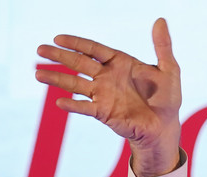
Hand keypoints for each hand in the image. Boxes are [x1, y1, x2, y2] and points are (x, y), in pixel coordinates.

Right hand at [35, 18, 181, 176]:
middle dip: (59, 56)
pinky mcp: (104, 113)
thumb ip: (163, 46)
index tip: (58, 38)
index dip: (77, 43)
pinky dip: (73, 105)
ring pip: (76, 84)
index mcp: (120, 63)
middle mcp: (108, 77)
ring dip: (57, 79)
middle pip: (79, 63)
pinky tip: (59, 101)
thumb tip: (160, 20)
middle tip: (40, 49)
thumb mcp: (169, 70)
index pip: (94, 49)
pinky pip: (85, 108)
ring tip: (37, 74)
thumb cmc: (167, 99)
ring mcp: (104, 95)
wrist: (164, 127)